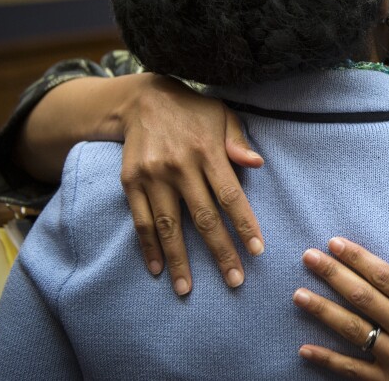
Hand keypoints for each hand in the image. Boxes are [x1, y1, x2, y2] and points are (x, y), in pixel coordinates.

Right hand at [119, 75, 264, 294]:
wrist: (142, 99)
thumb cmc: (193, 110)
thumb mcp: (222, 115)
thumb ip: (239, 141)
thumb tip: (257, 164)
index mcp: (207, 151)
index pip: (230, 195)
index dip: (244, 225)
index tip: (257, 250)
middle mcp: (179, 166)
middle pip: (203, 218)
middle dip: (220, 252)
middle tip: (234, 280)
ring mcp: (152, 176)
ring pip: (169, 226)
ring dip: (179, 260)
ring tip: (187, 289)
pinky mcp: (130, 182)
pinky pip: (141, 220)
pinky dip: (149, 247)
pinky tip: (157, 269)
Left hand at [293, 238, 388, 380]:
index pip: (383, 275)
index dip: (356, 257)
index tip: (335, 243)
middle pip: (361, 296)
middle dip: (332, 274)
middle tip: (308, 257)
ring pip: (352, 330)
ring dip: (322, 310)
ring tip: (299, 294)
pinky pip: (354, 371)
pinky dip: (328, 361)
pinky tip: (305, 349)